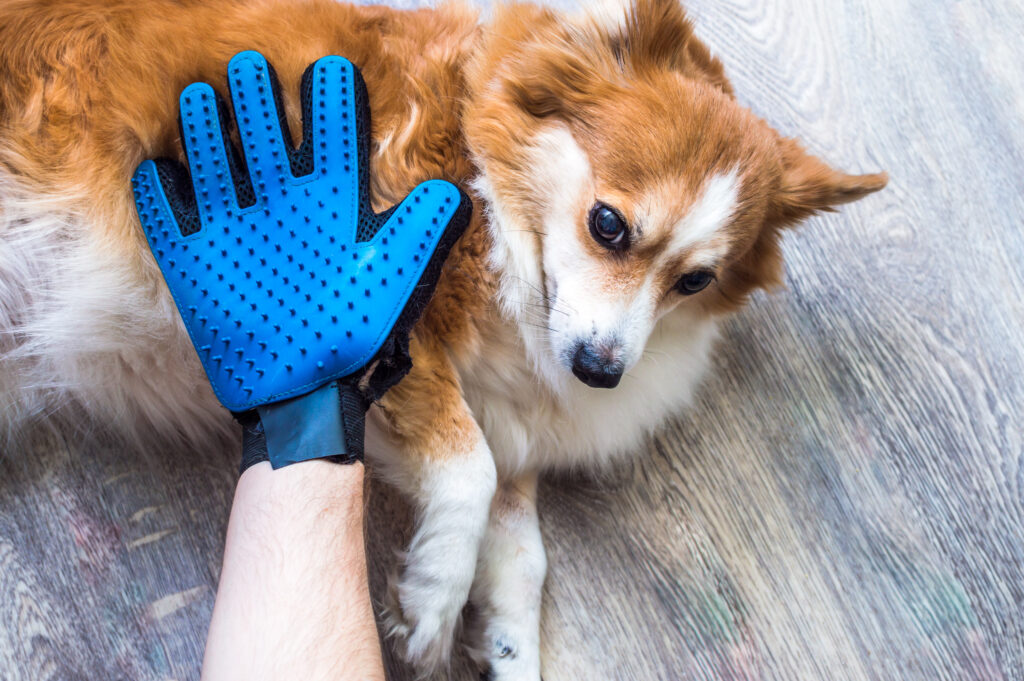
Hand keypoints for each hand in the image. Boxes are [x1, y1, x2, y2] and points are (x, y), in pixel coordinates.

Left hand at [131, 51, 470, 466]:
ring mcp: (230, 232)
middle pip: (260, 126)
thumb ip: (425, 231)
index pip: (334, 128)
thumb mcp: (401, 282)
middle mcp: (278, 206)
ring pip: (207, 155)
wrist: (302, 402)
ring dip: (201, 121)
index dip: (331, 92)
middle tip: (248, 67)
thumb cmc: (356, 337)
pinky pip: (165, 212)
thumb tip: (451, 193)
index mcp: (331, 206)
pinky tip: (158, 168)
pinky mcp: (192, 266)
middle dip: (255, 90)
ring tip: (197, 96)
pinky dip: (158, 186)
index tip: (327, 70)